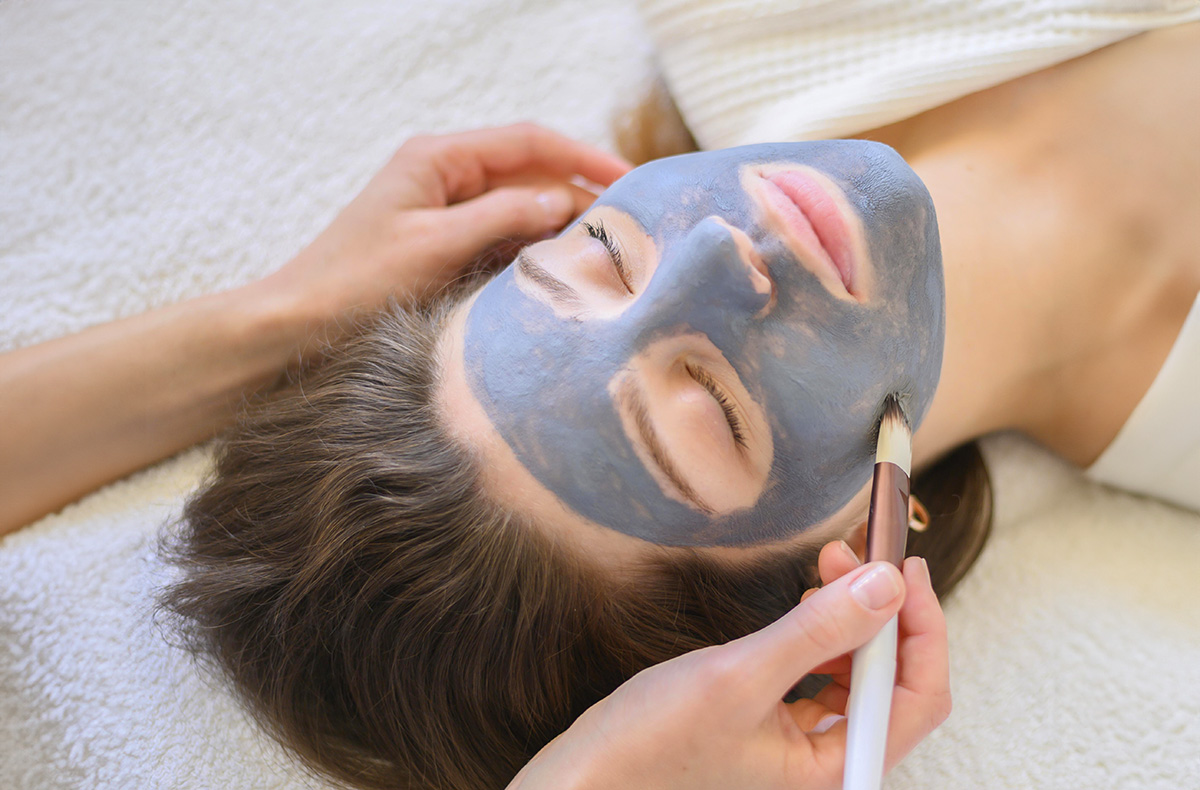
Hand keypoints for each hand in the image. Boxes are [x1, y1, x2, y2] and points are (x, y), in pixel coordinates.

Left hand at [254, 123, 628, 343]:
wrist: (298, 324)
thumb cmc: (355, 281)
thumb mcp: (436, 244)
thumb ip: (502, 216)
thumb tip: (562, 201)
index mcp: (438, 157)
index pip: (529, 142)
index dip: (584, 157)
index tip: (630, 179)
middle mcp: (443, 175)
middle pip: (529, 172)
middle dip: (579, 192)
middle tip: (629, 223)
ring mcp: (443, 211)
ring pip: (518, 207)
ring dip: (559, 223)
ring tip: (607, 247)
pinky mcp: (442, 246)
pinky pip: (500, 237)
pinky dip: (532, 248)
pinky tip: (560, 268)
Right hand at [509, 545, 950, 789]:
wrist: (591, 774)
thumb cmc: (652, 744)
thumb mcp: (739, 676)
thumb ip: (818, 631)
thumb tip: (886, 586)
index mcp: (834, 768)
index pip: (918, 696)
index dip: (922, 625)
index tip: (904, 565)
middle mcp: (829, 761)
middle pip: (896, 682)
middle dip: (884, 611)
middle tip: (858, 552)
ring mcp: (804, 744)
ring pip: (861, 674)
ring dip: (854, 616)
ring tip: (827, 567)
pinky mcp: (778, 726)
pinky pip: (825, 675)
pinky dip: (824, 633)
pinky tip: (806, 604)